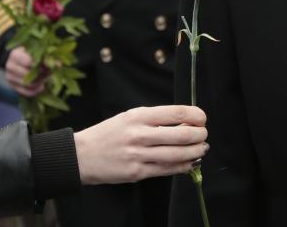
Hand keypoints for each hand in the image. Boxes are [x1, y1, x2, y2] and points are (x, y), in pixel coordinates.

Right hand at [5, 46, 46, 96]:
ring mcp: (10, 78)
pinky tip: (42, 86)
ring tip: (45, 77)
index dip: (41, 64)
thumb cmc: (29, 52)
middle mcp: (10, 66)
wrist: (17, 59)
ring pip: (29, 84)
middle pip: (29, 74)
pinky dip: (36, 91)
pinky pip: (27, 92)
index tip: (48, 65)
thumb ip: (47, 55)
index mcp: (15, 54)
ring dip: (40, 82)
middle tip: (48, 72)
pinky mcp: (14, 87)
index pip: (28, 62)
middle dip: (42, 74)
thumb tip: (58, 64)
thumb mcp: (36, 50)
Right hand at [74, 105, 208, 184]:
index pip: (176, 113)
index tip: (202, 118)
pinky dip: (183, 166)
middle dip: (200, 135)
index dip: (196, 116)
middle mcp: (140, 134)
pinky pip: (167, 170)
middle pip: (182, 135)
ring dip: (196, 152)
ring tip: (201, 149)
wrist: (82, 155)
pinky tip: (189, 163)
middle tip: (203, 135)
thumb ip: (155, 119)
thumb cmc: (108, 133)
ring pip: (178, 154)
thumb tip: (185, 122)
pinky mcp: (138, 172)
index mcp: (138, 116)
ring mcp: (139, 155)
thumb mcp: (129, 117)